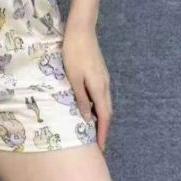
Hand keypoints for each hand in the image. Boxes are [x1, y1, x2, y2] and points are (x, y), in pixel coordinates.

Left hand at [62, 23, 112, 153]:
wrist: (81, 30)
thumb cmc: (73, 53)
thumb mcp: (73, 78)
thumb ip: (81, 98)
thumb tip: (88, 118)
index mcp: (99, 88)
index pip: (105, 117)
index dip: (103, 134)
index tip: (100, 149)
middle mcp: (105, 85)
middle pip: (107, 112)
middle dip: (103, 129)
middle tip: (96, 144)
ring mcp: (103, 78)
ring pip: (104, 103)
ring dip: (100, 117)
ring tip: (92, 130)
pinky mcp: (99, 72)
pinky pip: (100, 95)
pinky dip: (97, 106)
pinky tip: (89, 107)